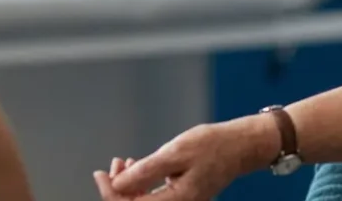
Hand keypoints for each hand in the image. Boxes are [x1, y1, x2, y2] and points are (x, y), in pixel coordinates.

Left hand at [94, 117, 277, 200]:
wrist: (241, 145)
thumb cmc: (212, 145)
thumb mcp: (175, 152)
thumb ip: (145, 171)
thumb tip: (118, 185)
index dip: (110, 192)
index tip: (100, 174)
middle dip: (119, 188)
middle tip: (113, 165)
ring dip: (130, 185)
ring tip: (124, 163)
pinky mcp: (183, 196)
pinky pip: (155, 196)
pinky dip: (143, 182)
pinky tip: (139, 166)